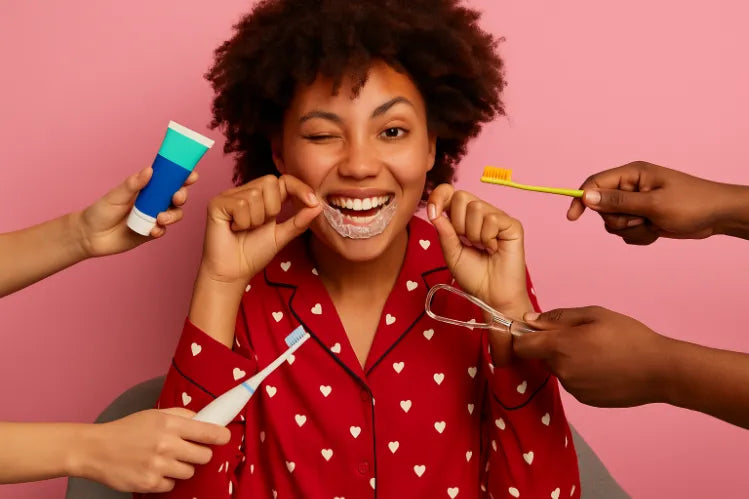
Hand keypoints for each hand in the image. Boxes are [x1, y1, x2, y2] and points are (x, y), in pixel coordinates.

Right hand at [73, 408, 229, 492]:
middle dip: (200, 453)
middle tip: (189, 450)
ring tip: (165, 459)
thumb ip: (181, 415)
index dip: (221, 435)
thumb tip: (205, 419)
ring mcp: (158, 466)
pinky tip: (153, 470)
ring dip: (182, 467)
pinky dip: (166, 479)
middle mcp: (167, 445)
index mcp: (170, 424)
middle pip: (204, 456)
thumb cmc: (127, 429)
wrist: (95, 449)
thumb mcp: (155, 414)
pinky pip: (172, 485)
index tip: (224, 437)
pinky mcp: (150, 483)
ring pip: (189, 472)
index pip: (208, 431)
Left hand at [77, 167, 197, 256]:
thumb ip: (133, 184)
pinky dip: (161, 230)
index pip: (168, 179)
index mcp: (146, 188)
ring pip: (174, 214)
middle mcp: (153, 202)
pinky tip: (153, 231)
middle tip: (176, 198)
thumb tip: (149, 170)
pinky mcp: (151, 232)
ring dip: (173, 215)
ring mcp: (153, 217)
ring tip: (160, 219)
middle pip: (176, 196)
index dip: (182, 176)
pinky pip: (164, 230)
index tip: (191, 175)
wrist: (90, 237)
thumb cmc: (100, 212)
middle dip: (181, 196)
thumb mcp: (116, 195)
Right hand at [197, 174, 321, 288]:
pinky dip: (242, 222)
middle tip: (260, 226)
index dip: (299, 188)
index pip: (284, 180)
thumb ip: (299, 221)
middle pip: (270, 182)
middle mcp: (245, 192)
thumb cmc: (254, 254)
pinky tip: (234, 229)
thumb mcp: (282, 236)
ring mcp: (230, 196)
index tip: (313, 201)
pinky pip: (240, 205)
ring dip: (256, 219)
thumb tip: (318, 205)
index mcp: (262, 198)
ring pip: (255, 195)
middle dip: (272, 208)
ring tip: (245, 230)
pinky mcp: (217, 203)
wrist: (233, 273)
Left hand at [427, 185, 532, 365]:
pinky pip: (492, 219)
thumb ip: (444, 231)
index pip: (451, 193)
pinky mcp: (512, 225)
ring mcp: (498, 218)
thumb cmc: (473, 276)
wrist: (491, 295)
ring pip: (476, 207)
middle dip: (457, 223)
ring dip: (473, 233)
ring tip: (482, 248)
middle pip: (461, 197)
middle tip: (467, 242)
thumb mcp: (451, 253)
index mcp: (464, 218)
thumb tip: (434, 211)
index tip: (433, 211)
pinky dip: (488, 237)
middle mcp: (482, 214)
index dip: (440, 196)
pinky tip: (494, 249)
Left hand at [513, 306, 671, 406]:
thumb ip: (557, 317)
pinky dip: (581, 374)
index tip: (537, 331)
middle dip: (552, 347)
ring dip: (568, 360)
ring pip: (559, 370)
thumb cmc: (629, 337)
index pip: (521, 346)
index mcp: (559, 347)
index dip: (525, 337)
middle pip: (541, 357)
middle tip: (581, 337)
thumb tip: (529, 319)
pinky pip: (574, 383)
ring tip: (598, 352)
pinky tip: (604, 367)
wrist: (660, 371)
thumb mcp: (594, 315)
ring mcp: (573, 388)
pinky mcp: (585, 400)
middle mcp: (562, 370)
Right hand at [566, 161, 730, 244]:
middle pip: (602, 208)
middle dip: (618, 219)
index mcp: (631, 174)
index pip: (595, 183)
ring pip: (613, 223)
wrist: (717, 217)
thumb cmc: (691, 204)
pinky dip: (639, 236)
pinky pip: (626, 233)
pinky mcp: (642, 218)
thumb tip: (587, 197)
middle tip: (641, 219)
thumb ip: (618, 201)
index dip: (581, 199)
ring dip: (631, 230)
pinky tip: (657, 230)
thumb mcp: (653, 204)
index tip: (573, 217)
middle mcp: (630, 187)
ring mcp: (636, 204)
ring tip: (653, 225)